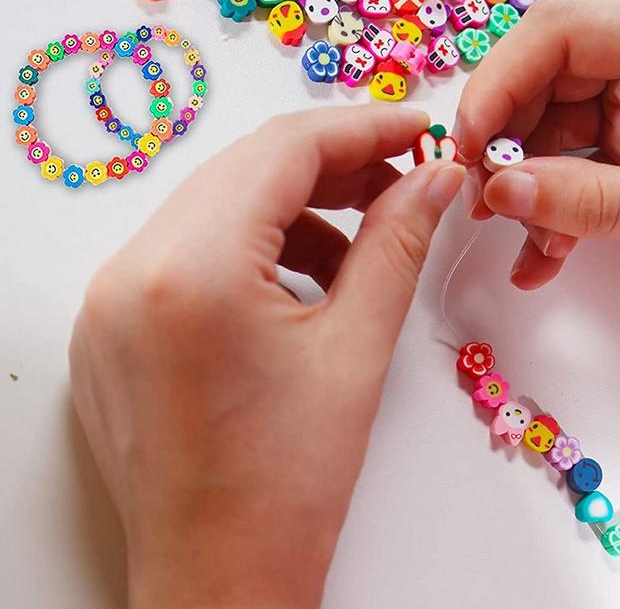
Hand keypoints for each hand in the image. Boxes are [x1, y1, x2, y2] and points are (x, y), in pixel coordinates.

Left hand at [69, 106, 463, 608]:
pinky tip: (307, 277)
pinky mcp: (114, 325)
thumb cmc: (288, 486)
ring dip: (295, 206)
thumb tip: (435, 176)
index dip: (361, 128)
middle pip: (247, 169)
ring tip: (363, 238)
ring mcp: (112, 300)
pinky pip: (191, 247)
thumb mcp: (359, 348)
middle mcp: (132, 272)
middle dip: (333, 164)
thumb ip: (399, 241)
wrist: (219, 584)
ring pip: (219, 204)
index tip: (415, 128)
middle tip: (402, 177)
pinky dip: (255, 244)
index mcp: (191, 270)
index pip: (282, 149)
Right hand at [455, 0, 619, 334]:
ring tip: (518, 237)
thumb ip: (593, 200)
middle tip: (481, 196)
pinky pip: (570, 172)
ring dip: (523, 184)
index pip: (565, 31)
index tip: (469, 141)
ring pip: (549, 130)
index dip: (503, 77)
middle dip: (504, 136)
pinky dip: (549, 212)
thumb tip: (499, 188)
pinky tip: (541, 258)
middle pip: (545, 78)